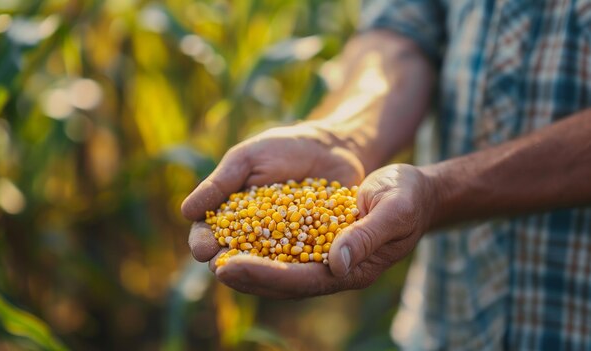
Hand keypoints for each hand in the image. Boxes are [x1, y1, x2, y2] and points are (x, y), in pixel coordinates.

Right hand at [181, 123, 364, 264]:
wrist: (333, 147)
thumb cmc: (283, 149)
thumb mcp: (247, 159)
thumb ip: (219, 184)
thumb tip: (185, 211)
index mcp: (231, 216)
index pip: (208, 235)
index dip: (203, 243)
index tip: (203, 248)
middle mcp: (254, 237)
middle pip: (233, 258)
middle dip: (227, 265)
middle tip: (224, 269)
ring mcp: (284, 247)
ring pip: (266, 268)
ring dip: (258, 274)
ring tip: (254, 272)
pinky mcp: (314, 250)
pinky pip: (301, 264)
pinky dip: (294, 267)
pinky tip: (292, 270)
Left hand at [185, 161, 437, 298]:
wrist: (414, 189)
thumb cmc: (408, 197)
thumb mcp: (395, 210)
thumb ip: (367, 237)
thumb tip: (336, 263)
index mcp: (354, 269)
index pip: (302, 279)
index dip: (264, 275)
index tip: (229, 266)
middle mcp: (336, 269)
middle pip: (284, 280)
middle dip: (248, 274)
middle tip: (212, 265)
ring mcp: (327, 256)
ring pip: (280, 266)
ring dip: (248, 263)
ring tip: (215, 256)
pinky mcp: (320, 239)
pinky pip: (285, 246)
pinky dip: (260, 244)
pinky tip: (237, 236)